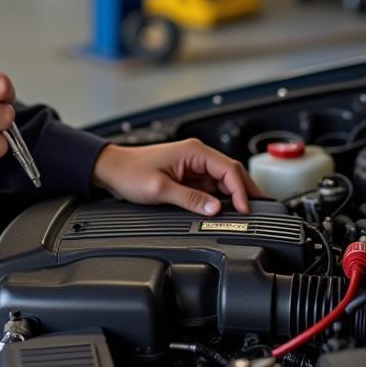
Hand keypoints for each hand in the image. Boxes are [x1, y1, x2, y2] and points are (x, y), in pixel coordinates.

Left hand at [91, 138, 259, 213]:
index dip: (242, 190)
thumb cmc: (129, 172)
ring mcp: (192, 165)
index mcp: (194, 151)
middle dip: (244, 192)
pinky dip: (218, 198)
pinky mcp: (187, 175)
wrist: (111, 169)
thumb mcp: (159, 189)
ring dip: (231, 196)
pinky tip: (221, 211)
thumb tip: (215, 209)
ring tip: (240, 215)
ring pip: (222, 181)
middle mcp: (196, 155)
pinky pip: (210, 187)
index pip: (229, 169)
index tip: (245, 209)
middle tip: (254, 212)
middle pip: (231, 173)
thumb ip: (189, 199)